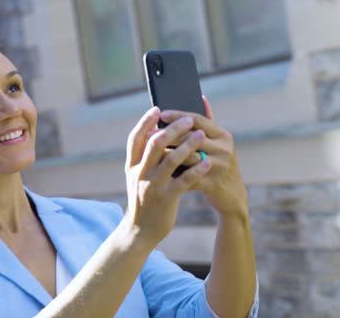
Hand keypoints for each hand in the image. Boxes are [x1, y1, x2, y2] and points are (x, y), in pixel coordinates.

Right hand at [122, 106, 212, 248]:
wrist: (140, 231)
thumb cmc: (144, 199)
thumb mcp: (137, 177)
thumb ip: (145, 158)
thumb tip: (159, 133)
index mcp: (131, 166)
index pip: (135, 138)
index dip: (145, 122)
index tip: (158, 109)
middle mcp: (139, 173)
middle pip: (155, 143)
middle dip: (173, 128)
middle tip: (188, 120)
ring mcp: (152, 186)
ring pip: (171, 159)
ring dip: (188, 145)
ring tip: (201, 135)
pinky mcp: (166, 199)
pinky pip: (184, 180)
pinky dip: (197, 169)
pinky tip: (207, 162)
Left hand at [158, 96, 248, 218]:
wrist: (232, 197)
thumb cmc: (218, 165)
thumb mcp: (218, 143)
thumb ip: (208, 122)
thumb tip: (200, 97)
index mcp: (223, 136)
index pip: (198, 120)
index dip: (178, 116)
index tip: (161, 113)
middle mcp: (224, 149)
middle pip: (191, 137)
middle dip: (168, 135)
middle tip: (150, 134)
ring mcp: (220, 167)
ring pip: (188, 157)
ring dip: (167, 154)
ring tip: (150, 152)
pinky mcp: (213, 184)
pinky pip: (188, 177)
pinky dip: (173, 174)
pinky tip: (159, 172)